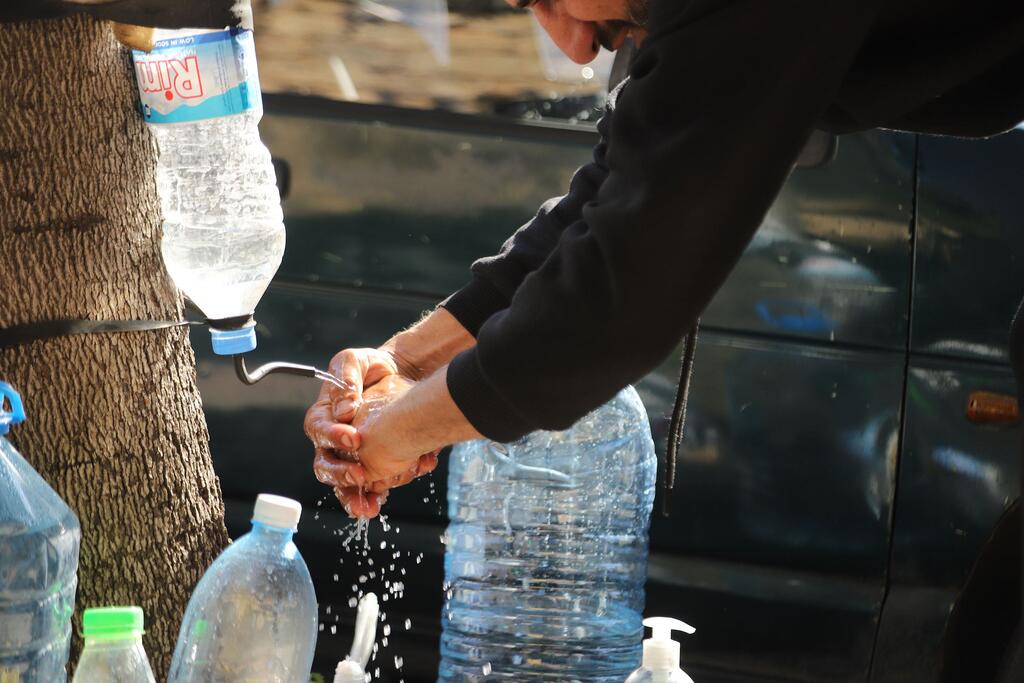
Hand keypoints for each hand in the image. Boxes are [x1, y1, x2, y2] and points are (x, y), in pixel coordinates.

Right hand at [304, 310, 474, 516]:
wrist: (401, 375)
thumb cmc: (371, 367)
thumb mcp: (353, 361)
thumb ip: (345, 380)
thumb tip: (345, 407)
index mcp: (324, 415)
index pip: (319, 430)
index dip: (332, 437)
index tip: (353, 438)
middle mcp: (334, 441)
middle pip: (326, 466)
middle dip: (341, 475)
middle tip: (359, 476)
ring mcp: (353, 456)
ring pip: (346, 484)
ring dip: (356, 498)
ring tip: (370, 506)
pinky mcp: (374, 464)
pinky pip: (372, 484)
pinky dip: (380, 492)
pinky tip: (389, 496)